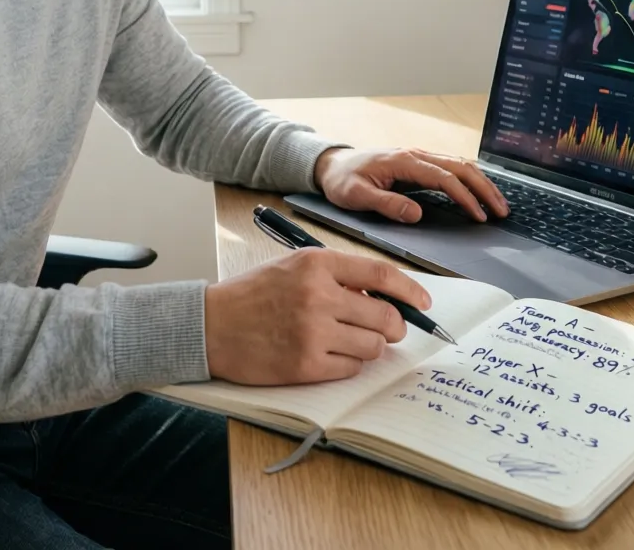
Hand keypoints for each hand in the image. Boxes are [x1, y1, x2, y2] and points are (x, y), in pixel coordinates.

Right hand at [204, 248, 429, 383]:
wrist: (210, 325)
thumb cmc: (253, 294)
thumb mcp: (294, 267)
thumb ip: (337, 275)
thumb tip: (385, 295)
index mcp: (317, 263)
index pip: (381, 274)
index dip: (411, 290)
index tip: (424, 302)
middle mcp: (318, 295)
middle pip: (385, 316)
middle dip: (395, 326)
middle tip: (388, 330)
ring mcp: (312, 332)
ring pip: (373, 346)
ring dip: (369, 347)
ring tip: (348, 341)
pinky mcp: (305, 365)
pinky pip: (351, 369)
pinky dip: (347, 365)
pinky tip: (327, 355)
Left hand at [315, 146, 508, 222]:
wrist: (332, 165)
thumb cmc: (343, 180)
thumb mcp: (357, 196)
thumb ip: (386, 204)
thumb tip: (415, 213)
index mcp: (403, 161)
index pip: (443, 178)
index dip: (464, 197)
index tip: (478, 216)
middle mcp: (416, 155)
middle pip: (460, 167)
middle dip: (484, 188)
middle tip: (501, 211)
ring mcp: (419, 156)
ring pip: (460, 165)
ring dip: (482, 182)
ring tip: (499, 203)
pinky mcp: (419, 163)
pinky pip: (452, 168)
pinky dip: (471, 179)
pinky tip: (480, 191)